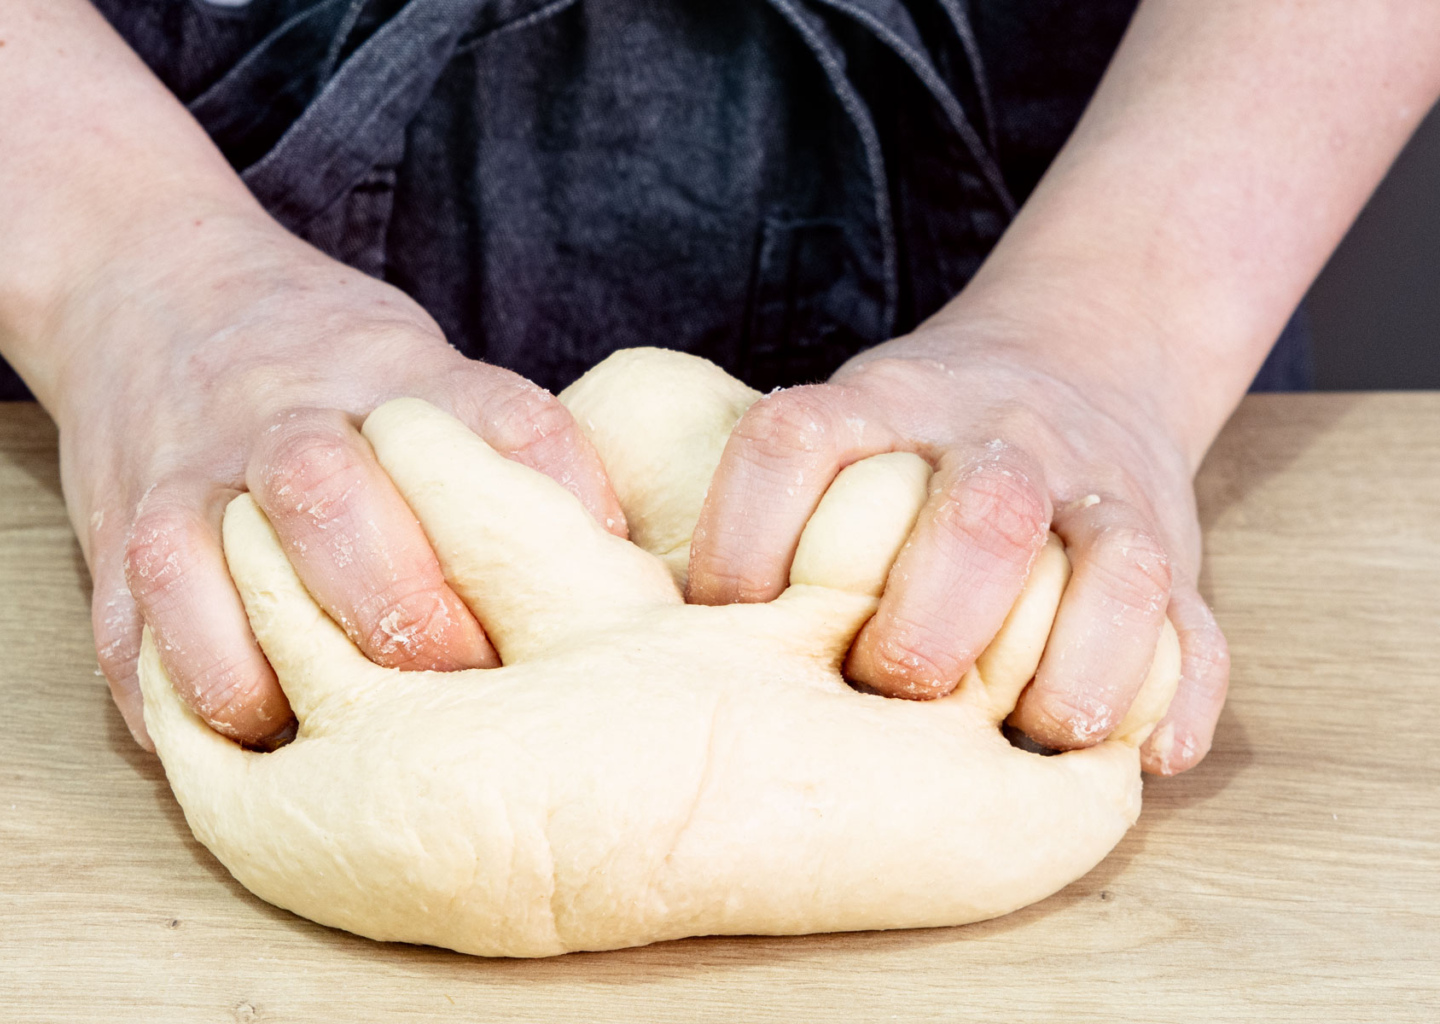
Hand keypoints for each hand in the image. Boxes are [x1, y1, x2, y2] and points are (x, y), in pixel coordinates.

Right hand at [52, 219, 624, 749]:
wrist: (146, 283)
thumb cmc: (328, 358)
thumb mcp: (422, 362)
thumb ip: (500, 449)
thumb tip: (622, 569)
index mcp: (393, 372)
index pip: (493, 422)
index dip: (552, 505)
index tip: (593, 584)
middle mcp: (286, 416)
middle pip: (330, 493)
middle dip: (396, 603)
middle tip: (454, 675)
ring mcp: (190, 473)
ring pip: (201, 558)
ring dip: (260, 661)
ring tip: (310, 725)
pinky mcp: (117, 532)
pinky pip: (127, 622)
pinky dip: (170, 692)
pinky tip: (227, 740)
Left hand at [686, 305, 1227, 774]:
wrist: (1082, 354)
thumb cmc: (919, 436)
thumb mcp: (845, 418)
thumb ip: (769, 498)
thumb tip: (647, 616)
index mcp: (889, 406)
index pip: (798, 440)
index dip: (748, 536)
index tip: (725, 621)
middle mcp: (999, 442)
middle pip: (981, 511)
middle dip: (932, 617)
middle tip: (894, 686)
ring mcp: (1097, 494)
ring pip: (1117, 566)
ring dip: (1073, 665)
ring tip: (1036, 733)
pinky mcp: (1173, 551)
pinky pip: (1197, 628)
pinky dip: (1175, 695)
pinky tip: (1143, 753)